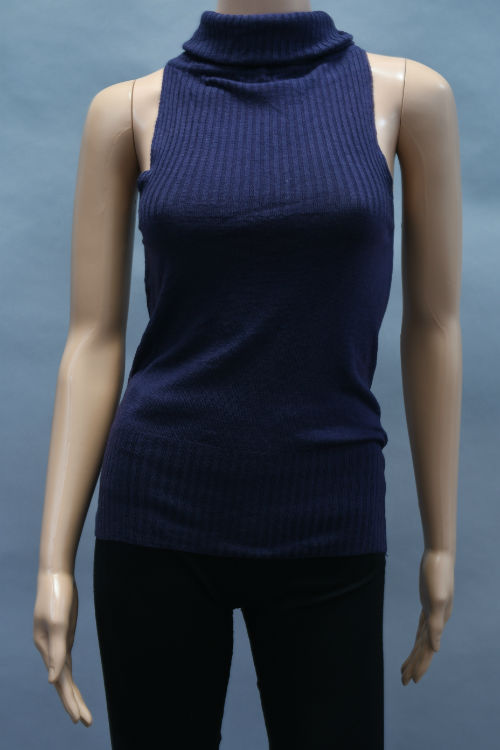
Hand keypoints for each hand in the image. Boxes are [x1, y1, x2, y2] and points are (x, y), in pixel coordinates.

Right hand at [33, 570, 91, 725]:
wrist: (56, 575)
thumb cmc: (57, 596)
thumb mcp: (59, 623)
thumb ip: (56, 651)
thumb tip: (53, 681)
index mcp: (47, 648)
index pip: (60, 682)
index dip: (69, 701)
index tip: (78, 719)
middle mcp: (50, 649)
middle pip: (62, 682)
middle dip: (72, 703)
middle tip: (85, 723)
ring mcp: (56, 642)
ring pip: (64, 674)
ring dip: (72, 693)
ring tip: (81, 713)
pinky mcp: (63, 634)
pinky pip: (66, 662)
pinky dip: (68, 677)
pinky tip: (71, 686)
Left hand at [401, 548, 453, 684]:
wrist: (439, 555)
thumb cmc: (437, 575)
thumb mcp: (437, 600)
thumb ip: (437, 624)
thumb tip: (435, 649)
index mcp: (439, 621)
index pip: (428, 650)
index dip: (421, 665)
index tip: (412, 681)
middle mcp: (438, 620)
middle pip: (424, 648)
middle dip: (415, 665)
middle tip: (404, 682)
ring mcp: (433, 612)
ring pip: (422, 639)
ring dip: (415, 654)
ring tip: (404, 669)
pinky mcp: (428, 604)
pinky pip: (422, 627)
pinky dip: (419, 638)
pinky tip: (417, 643)